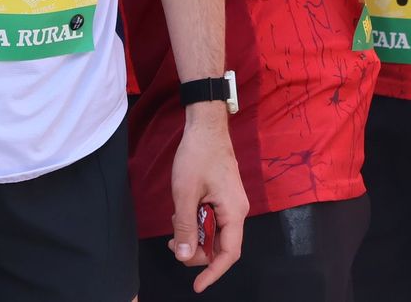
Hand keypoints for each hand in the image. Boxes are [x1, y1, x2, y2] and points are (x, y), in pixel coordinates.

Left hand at [168, 105, 248, 291]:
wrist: (206, 126)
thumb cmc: (197, 155)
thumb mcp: (185, 193)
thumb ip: (185, 227)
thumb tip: (184, 257)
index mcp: (233, 212)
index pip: (229, 253)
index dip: (213, 272)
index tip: (196, 285)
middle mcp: (237, 211)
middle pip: (220, 246)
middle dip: (196, 250)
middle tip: (173, 243)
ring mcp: (232, 203)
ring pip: (214, 234)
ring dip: (194, 236)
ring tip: (175, 224)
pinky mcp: (224, 197)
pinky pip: (213, 220)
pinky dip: (197, 223)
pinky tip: (182, 213)